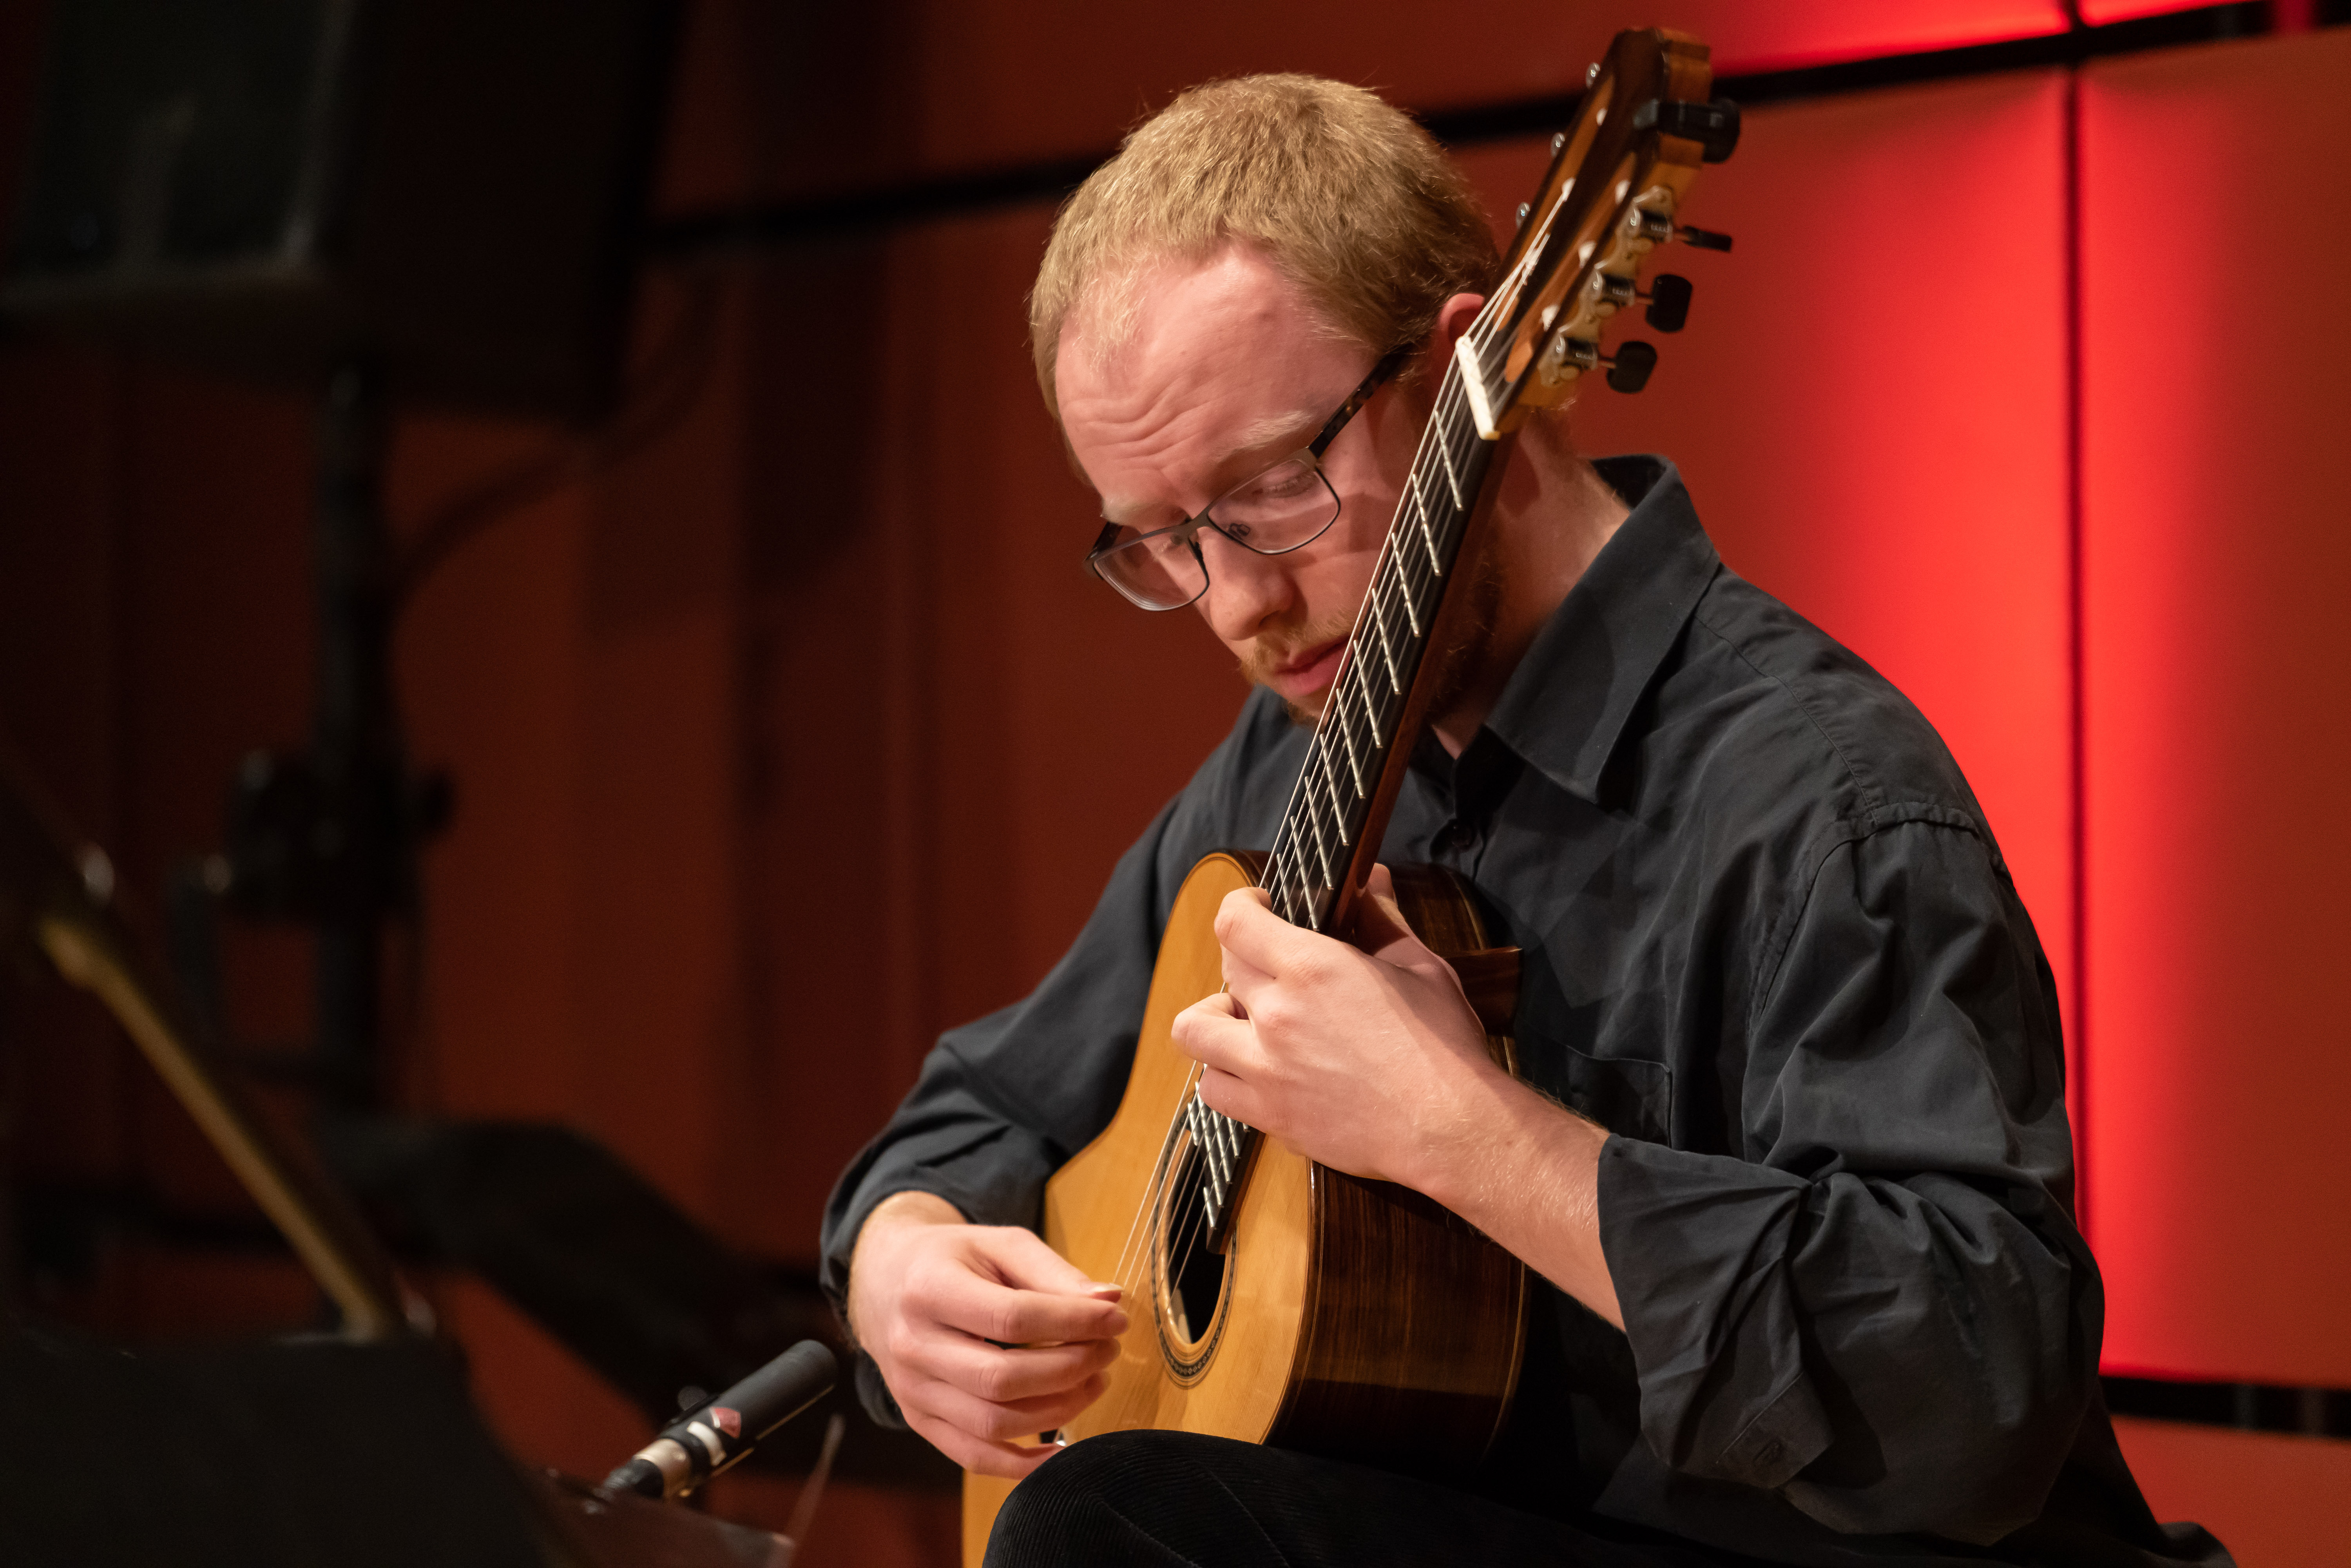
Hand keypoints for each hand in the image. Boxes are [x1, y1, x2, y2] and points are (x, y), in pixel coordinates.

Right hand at [846, 1191, 1126, 1477]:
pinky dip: (1023, 1465)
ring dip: (1058, 1410)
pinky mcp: (919, 1420)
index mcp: (930, 1289)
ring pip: (993, 1423)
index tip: (1115, 1320)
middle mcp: (912, 1345)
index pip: (1012, 1318)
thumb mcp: (1000, 1244)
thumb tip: (1109, 1302)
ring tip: (1092, 1381)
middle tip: (1107, 1351)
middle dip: (1071, 1369)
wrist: (884, 1280)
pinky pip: (974, 1456)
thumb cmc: (953, 1259)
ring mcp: (911, 1390)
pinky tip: (1062, 1446)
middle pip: (1002, 1378)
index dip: (1074, 1323)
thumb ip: (1053, 1273)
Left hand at [1169, 864, 1505, 1189]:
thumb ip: (1384, 919)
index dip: (1240, 905)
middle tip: (1270, 967)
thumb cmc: (1443, 1048)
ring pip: (1194, 1029)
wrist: (1448, 1128)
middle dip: (1243, 958)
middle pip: (1223, 968)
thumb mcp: (1421, 968)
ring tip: (1241, 1021)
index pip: (1235, 921)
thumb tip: (1374, 879)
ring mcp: (1266, 1068)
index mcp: (1312, 969)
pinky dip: (1223, 1077)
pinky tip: (1252, 1071)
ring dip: (1213, 1019)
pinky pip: (1212, 1091)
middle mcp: (1276, 1015)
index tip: (1258, 907)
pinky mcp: (1270, 1115)